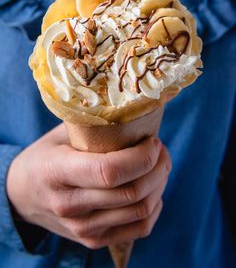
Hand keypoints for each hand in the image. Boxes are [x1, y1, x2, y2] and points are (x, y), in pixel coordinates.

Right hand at [7, 123, 170, 248]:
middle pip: (131, 192)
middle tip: (160, 149)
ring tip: (158, 165)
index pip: (109, 171)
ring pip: (140, 211)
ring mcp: (82, 228)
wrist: (22, 194)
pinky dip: (154, 207)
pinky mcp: (93, 240)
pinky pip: (139, 228)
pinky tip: (151, 189)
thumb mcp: (60, 135)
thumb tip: (134, 115)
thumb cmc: (45, 156)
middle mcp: (69, 206)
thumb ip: (92, 128)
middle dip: (157, 167)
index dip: (140, 157)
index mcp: (57, 172)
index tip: (153, 141)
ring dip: (159, 184)